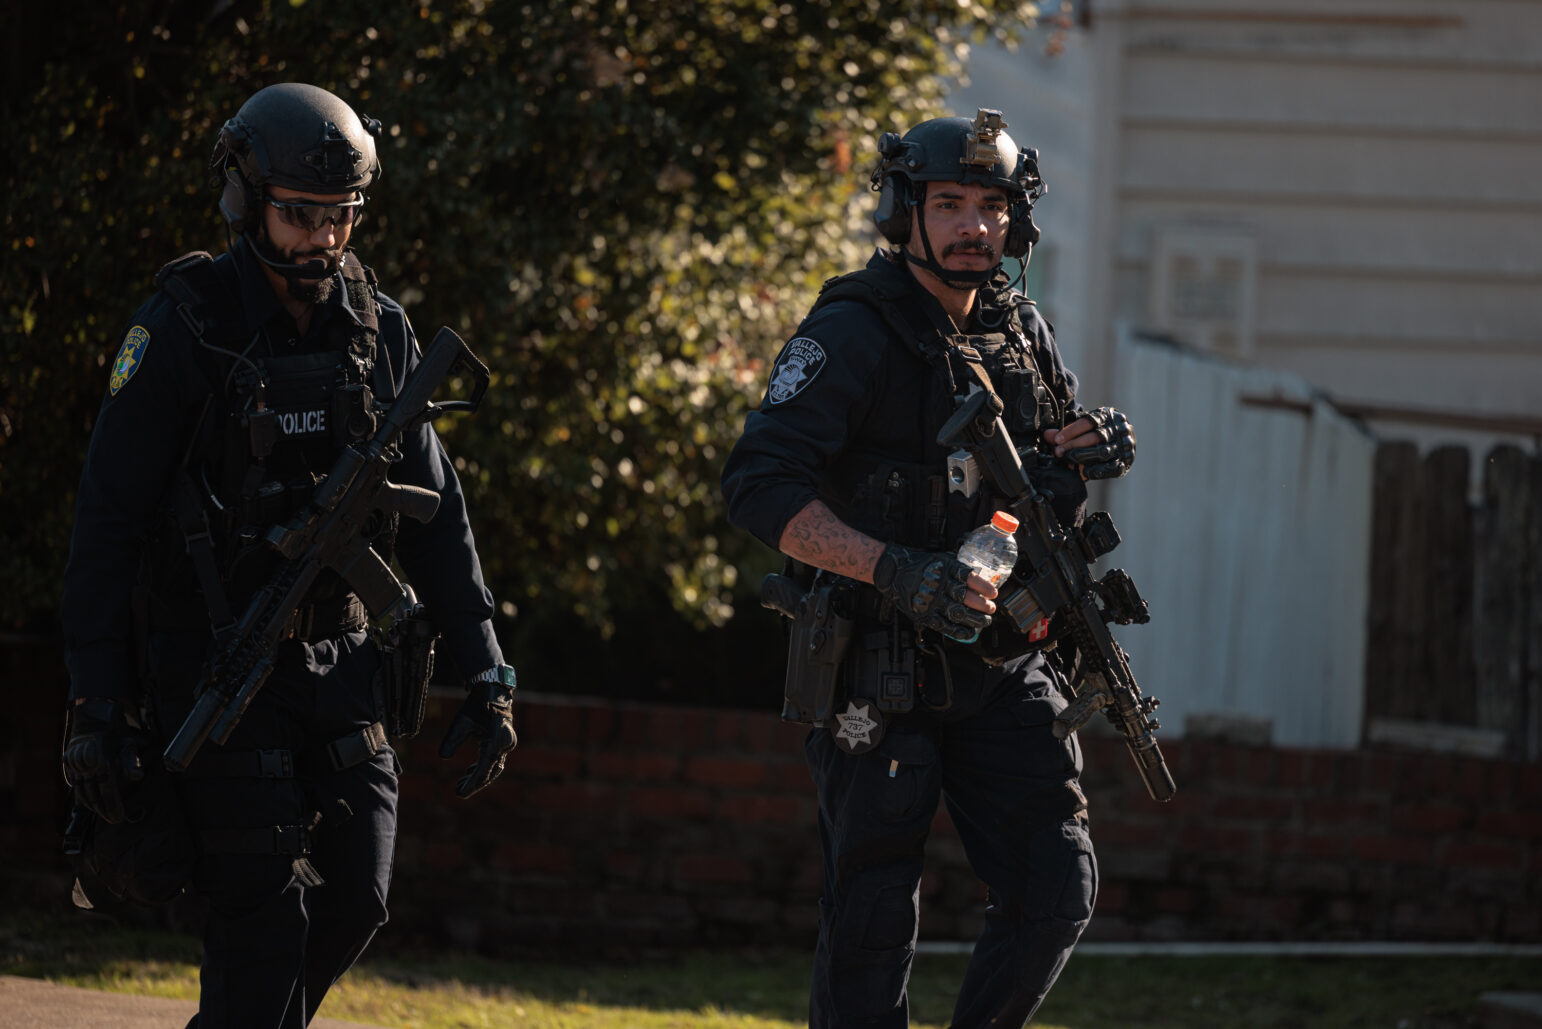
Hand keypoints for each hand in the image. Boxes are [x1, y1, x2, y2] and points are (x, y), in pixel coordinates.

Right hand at [61, 698, 147, 823]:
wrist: (92, 716)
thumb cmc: (115, 731)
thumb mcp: (128, 743)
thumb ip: (131, 761)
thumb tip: (138, 777)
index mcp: (100, 755)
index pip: (106, 787)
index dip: (112, 804)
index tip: (118, 818)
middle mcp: (84, 761)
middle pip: (93, 792)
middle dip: (104, 809)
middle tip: (114, 819)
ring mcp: (73, 763)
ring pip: (82, 791)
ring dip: (93, 805)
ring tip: (105, 814)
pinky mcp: (68, 764)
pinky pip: (75, 784)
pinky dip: (82, 796)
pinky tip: (91, 805)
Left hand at [438, 679, 517, 798]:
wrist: (493, 691)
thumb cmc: (477, 704)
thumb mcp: (462, 721)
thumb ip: (453, 739)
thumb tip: (443, 756)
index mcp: (497, 739)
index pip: (484, 768)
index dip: (472, 782)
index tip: (459, 793)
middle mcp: (506, 744)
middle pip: (491, 771)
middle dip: (475, 783)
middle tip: (458, 792)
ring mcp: (507, 744)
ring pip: (494, 768)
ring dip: (479, 777)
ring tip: (461, 785)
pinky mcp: (504, 743)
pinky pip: (495, 761)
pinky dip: (483, 768)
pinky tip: (470, 772)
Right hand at [872, 544, 995, 641]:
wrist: (894, 571)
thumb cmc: (920, 565)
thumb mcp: (941, 560)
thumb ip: (958, 568)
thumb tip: (980, 576)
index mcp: (945, 570)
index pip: (968, 578)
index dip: (983, 587)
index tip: (993, 593)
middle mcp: (940, 586)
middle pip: (966, 598)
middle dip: (982, 606)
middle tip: (991, 609)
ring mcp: (932, 601)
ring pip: (958, 613)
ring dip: (975, 619)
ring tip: (984, 621)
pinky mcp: (925, 614)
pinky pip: (944, 625)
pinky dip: (959, 630)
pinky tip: (969, 632)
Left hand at [1045, 407, 1135, 479]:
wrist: (1125, 438)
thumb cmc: (1099, 431)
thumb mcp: (1084, 426)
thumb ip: (1066, 431)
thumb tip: (1047, 435)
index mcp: (1106, 416)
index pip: (1087, 422)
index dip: (1071, 431)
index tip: (1057, 439)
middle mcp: (1116, 430)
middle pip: (1093, 438)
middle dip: (1073, 445)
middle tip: (1058, 452)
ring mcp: (1123, 446)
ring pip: (1101, 452)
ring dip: (1082, 457)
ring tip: (1068, 461)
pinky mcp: (1125, 461)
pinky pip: (1110, 468)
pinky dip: (1096, 470)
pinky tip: (1083, 471)